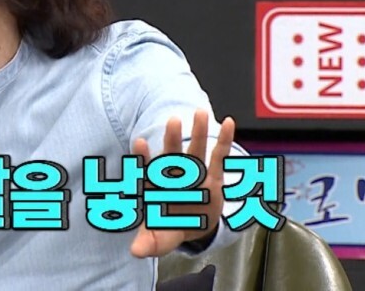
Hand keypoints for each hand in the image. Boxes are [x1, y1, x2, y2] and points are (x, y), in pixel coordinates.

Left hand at [129, 110, 235, 257]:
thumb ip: (149, 243)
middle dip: (173, 140)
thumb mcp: (160, 239)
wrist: (190, 226)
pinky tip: (228, 122)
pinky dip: (224, 140)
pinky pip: (219, 156)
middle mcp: (175, 177)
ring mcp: (195, 174)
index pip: (148, 171)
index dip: (144, 158)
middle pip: (173, 156)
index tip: (139, 142)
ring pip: (196, 150)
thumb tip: (135, 252)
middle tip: (173, 121)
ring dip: (199, 133)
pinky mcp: (213, 177)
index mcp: (158, 189)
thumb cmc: (169, 228)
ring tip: (200, 113)